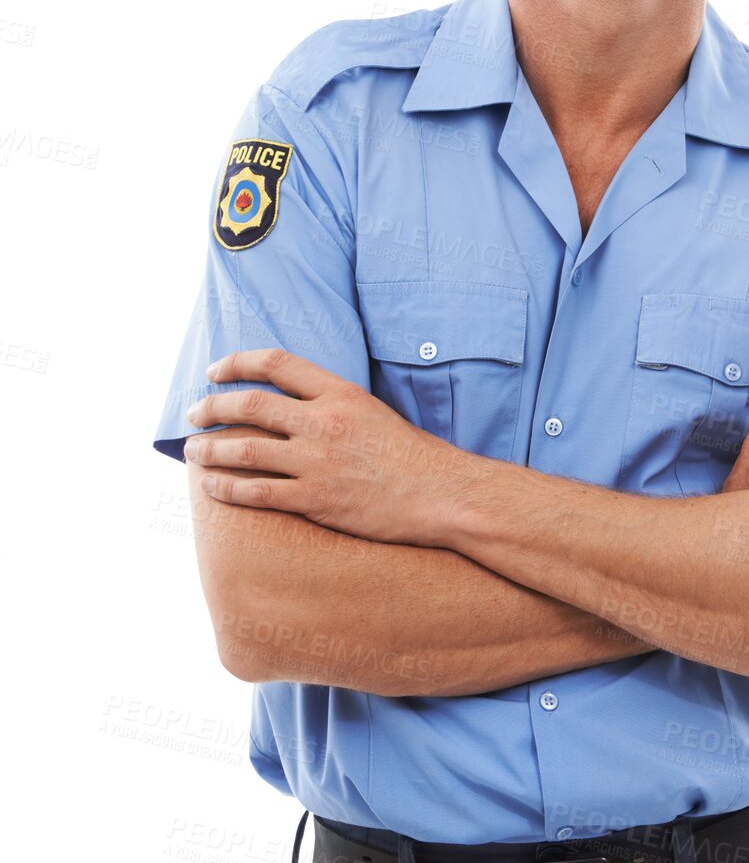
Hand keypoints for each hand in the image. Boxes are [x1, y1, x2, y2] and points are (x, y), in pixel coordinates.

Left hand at [182, 348, 462, 544]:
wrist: (441, 495)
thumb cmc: (413, 456)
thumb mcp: (374, 411)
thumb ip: (333, 403)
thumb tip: (292, 403)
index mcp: (340, 393)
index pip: (277, 364)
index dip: (237, 362)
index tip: (215, 371)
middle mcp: (325, 422)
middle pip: (250, 405)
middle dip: (212, 407)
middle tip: (194, 414)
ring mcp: (318, 462)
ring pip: (245, 448)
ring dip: (210, 449)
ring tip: (193, 451)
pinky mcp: (316, 499)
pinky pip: (256, 492)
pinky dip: (226, 488)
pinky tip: (211, 486)